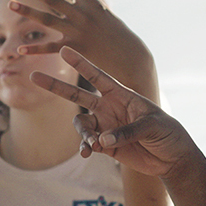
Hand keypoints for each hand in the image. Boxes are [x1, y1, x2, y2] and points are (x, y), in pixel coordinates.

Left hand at [10, 0, 158, 100]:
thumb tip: (92, 1)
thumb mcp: (108, 18)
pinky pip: (50, 47)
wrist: (132, 59)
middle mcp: (82, 15)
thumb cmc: (122, 39)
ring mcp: (77, 31)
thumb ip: (95, 9)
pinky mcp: (74, 48)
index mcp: (92, 4)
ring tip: (10, 4)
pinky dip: (35, 49)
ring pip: (46, 19)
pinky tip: (20, 49)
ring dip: (27, 11)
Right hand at [30, 47, 192, 176]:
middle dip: (56, 86)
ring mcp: (105, 125)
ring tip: (91, 143)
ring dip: (82, 132)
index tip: (64, 49)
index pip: (97, 76)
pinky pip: (88, 143)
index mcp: (122, 94)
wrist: (171, 157)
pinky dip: (85, 147)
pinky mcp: (105, 145)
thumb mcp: (151, 126)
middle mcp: (109, 107)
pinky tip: (87, 152)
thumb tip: (101, 139)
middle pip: (77, 95)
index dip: (81, 63)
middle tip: (34, 76)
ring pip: (81, 124)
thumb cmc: (167, 132)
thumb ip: (126, 131)